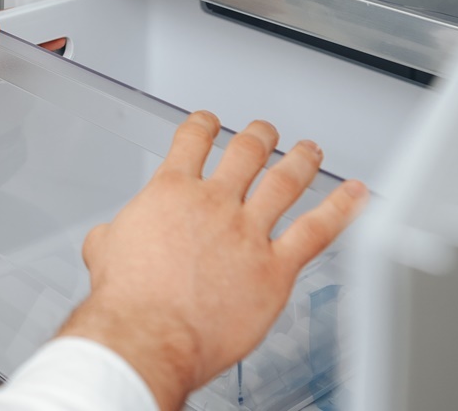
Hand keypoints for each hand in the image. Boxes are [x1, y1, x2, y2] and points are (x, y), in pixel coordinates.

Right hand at [57, 112, 369, 410]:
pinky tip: (354, 195)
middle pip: (245, 152)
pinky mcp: (276, 267)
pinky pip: (317, 230)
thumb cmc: (128, 300)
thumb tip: (113, 236)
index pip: (192, 141)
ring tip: (310, 151)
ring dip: (301, 160)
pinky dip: (341, 209)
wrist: (149, 334)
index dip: (203, 125)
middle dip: (259, 136)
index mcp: (169, 193)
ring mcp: (248, 232)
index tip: (209, 123)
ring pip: (285, 182)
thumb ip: (115, 233)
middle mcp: (213, 203)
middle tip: (265, 132)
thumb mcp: (103, 250)